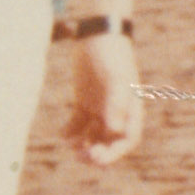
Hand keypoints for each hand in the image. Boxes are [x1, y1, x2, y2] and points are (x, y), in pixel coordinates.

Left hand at [68, 30, 142, 166]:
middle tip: (81, 157)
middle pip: (109, 142)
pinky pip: (79, 124)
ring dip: (83, 145)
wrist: (96, 35)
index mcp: (130, 109)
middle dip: (97, 153)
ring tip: (71, 146)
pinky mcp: (84, 101)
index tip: (98, 159)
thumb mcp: (114, 79)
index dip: (115, 154)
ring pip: (93, 136)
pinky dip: (71, 132)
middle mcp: (116, 111)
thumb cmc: (111, 55)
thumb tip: (115, 132)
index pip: (127, 140)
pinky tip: (63, 134)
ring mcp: (100, 107)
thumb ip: (116, 105)